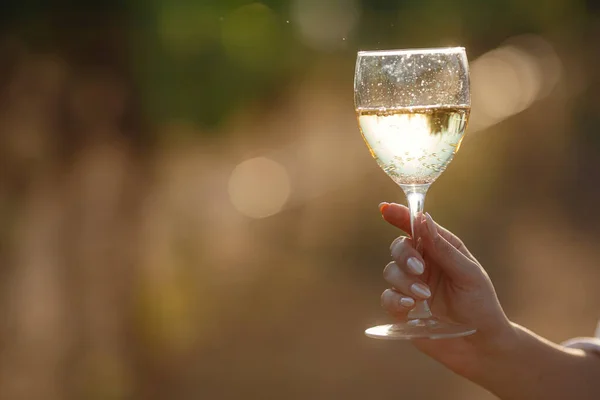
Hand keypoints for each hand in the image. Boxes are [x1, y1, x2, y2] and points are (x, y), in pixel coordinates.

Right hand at [379, 202, 516, 378]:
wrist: (481, 345)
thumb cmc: (481, 305)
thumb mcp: (468, 274)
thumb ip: (444, 248)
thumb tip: (423, 219)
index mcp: (440, 250)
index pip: (416, 227)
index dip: (400, 216)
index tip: (385, 209)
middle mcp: (423, 265)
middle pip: (399, 247)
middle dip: (405, 256)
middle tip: (420, 270)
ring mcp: (410, 287)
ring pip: (391, 271)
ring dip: (405, 281)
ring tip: (424, 296)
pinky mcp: (402, 309)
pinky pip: (387, 297)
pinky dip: (395, 299)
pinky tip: (410, 305)